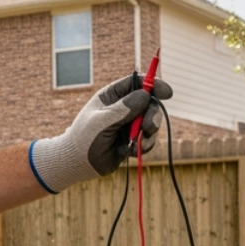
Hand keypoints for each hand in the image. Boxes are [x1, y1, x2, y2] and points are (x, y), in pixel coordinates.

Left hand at [28, 73, 173, 192]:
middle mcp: (123, 107)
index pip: (138, 82)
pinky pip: (148, 140)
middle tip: (149, 127)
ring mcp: (129, 124)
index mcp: (113, 95)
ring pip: (152, 122)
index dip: (154, 84)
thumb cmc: (84, 138)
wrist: (77, 163)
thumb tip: (145, 95)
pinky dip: (142, 146)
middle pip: (150, 103)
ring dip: (149, 133)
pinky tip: (128, 152)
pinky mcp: (133, 140)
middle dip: (153, 115)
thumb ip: (123, 109)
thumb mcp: (102, 121)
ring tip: (136, 143)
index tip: (167, 93)